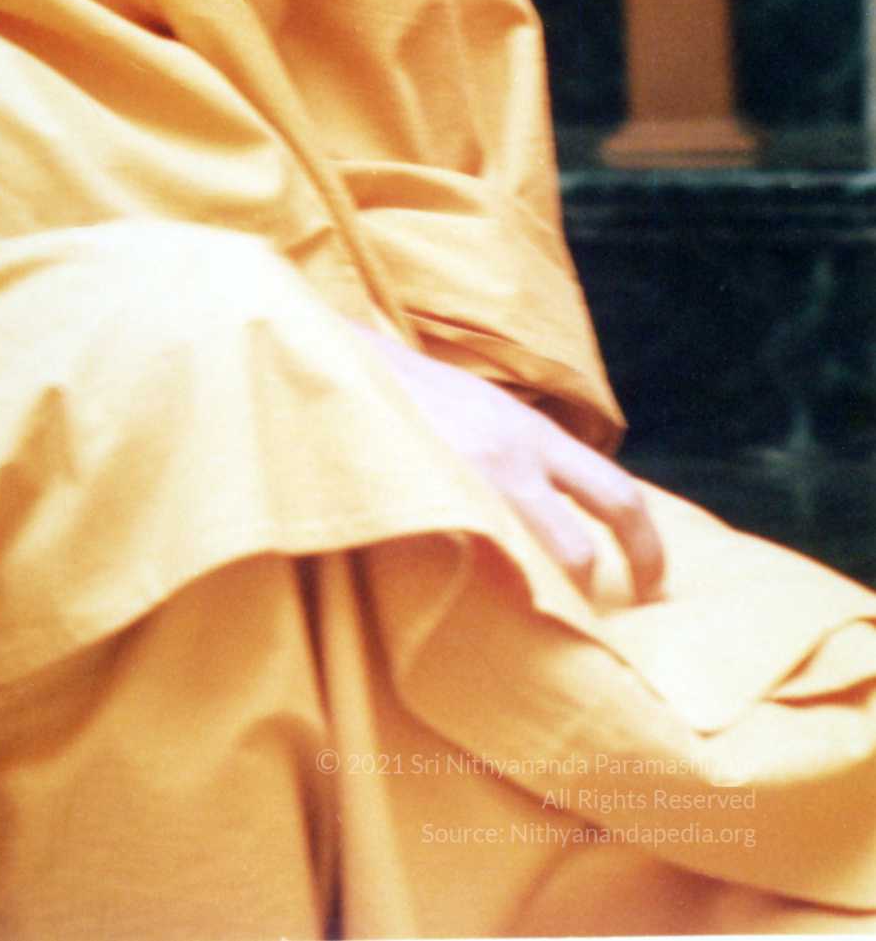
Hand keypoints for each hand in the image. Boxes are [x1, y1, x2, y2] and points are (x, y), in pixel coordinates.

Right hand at [360, 324, 665, 604]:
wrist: (348, 367)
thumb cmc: (423, 395)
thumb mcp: (492, 411)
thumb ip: (533, 455)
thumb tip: (578, 516)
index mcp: (534, 434)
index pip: (618, 494)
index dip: (648, 546)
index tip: (654, 585)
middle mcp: (508, 458)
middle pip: (579, 548)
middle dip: (600, 595)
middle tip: (607, 633)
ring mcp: (462, 485)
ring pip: (526, 569)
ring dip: (539, 604)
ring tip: (537, 629)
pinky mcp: (420, 505)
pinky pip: (467, 569)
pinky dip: (482, 595)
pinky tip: (475, 609)